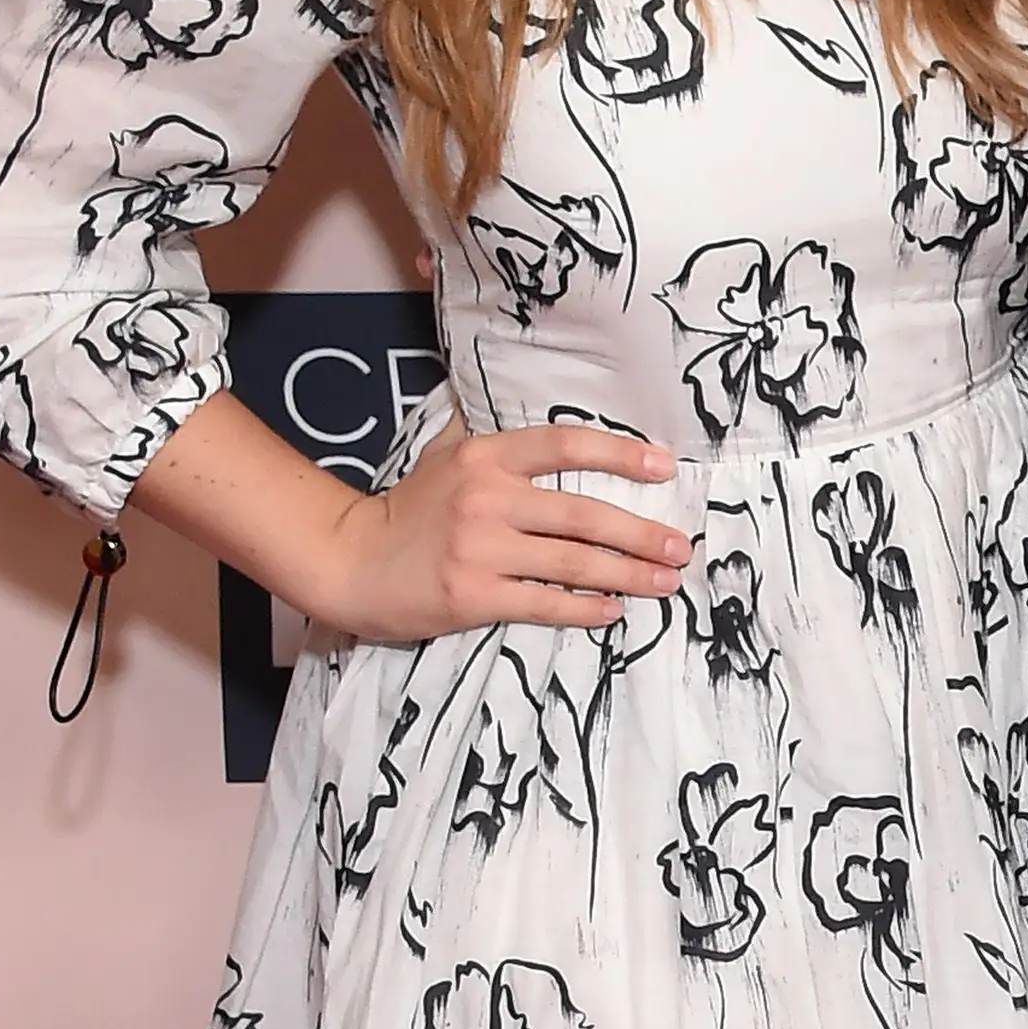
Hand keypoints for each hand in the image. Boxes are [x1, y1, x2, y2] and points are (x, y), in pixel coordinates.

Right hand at [308, 417, 690, 642]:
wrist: (347, 561)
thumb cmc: (405, 510)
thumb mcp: (443, 456)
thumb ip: (494, 441)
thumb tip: (540, 418)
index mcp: (486, 457)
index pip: (566, 445)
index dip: (621, 453)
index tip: (664, 466)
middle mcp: (487, 497)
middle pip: (584, 514)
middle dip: (641, 533)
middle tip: (680, 547)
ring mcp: (480, 548)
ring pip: (573, 562)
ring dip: (628, 574)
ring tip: (664, 582)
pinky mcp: (472, 594)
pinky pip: (543, 603)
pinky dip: (584, 608)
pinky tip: (613, 610)